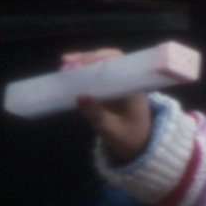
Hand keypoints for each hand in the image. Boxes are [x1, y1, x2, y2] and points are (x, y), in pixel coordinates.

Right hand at [62, 41, 198, 164]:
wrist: (141, 147)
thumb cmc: (130, 139)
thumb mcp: (112, 131)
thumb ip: (98, 115)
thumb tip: (80, 97)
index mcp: (134, 88)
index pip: (120, 63)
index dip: (101, 59)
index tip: (83, 63)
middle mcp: (128, 81)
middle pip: (108, 60)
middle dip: (87, 59)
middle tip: (67, 62)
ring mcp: (119, 84)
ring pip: (101, 65)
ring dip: (83, 63)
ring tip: (64, 64)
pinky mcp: (110, 89)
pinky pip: (97, 75)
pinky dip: (83, 72)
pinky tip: (68, 72)